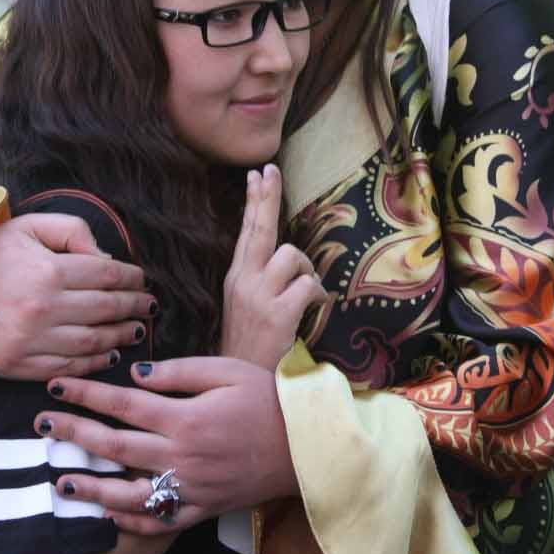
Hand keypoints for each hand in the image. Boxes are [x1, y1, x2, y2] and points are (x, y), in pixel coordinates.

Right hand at [0, 214, 151, 378]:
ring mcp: (32, 341)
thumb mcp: (25, 227)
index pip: (107, 274)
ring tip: (136, 329)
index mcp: (49, 271)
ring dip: (121, 336)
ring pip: (94, 342)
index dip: (131, 278)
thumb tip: (105, 255)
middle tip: (149, 305)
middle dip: (135, 306)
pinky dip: (95, 363)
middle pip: (107, 309)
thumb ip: (70, 230)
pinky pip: (69, 366)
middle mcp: (45, 308)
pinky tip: (108, 354)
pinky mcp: (19, 366)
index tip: (141, 279)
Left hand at [34, 355, 298, 534]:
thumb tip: (133, 374)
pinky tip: (108, 514)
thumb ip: (178, 372)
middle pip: (115, 446)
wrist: (309, 444)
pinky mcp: (204, 509)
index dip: (84, 394)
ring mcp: (191, 488)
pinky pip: (161, 523)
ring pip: (129, 493)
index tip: (55, 386)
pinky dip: (132, 522)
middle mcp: (182, 456)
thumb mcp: (226, 370)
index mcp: (185, 417)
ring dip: (90, 489)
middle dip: (73, 435)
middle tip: (40, 427)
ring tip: (59, 483)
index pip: (121, 404)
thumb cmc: (269, 398)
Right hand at [221, 164, 325, 369]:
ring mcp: (258, 296)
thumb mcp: (246, 306)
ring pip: (291, 255)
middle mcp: (243, 281)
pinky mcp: (276, 313)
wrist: (241, 384)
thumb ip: (260, 279)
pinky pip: (307, 285)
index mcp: (236, 278)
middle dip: (267, 196)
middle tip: (271, 169)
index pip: (246, 231)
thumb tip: (286, 254)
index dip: (253, 201)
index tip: (257, 174)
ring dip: (307, 269)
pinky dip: (317, 294)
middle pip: (259, 228)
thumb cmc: (250, 346)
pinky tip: (314, 307)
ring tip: (306, 291)